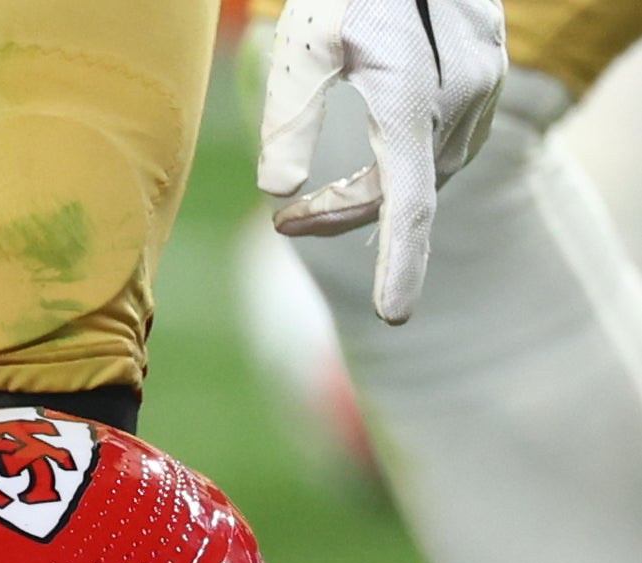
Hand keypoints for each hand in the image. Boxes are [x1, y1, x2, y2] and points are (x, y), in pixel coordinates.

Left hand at [254, 0, 505, 322]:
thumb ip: (291, 117)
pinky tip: (369, 166)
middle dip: (345, 215)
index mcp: (412, 101)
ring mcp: (482, 90)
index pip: (410, 203)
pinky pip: (443, 145)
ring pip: (427, 172)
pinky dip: (402, 167)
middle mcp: (461, 100)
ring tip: (311, 204)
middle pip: (406, 191)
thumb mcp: (304, 48)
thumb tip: (277, 189)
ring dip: (372, 194)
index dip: (402, 263)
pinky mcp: (486, 81)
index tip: (395, 314)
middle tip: (286, 225)